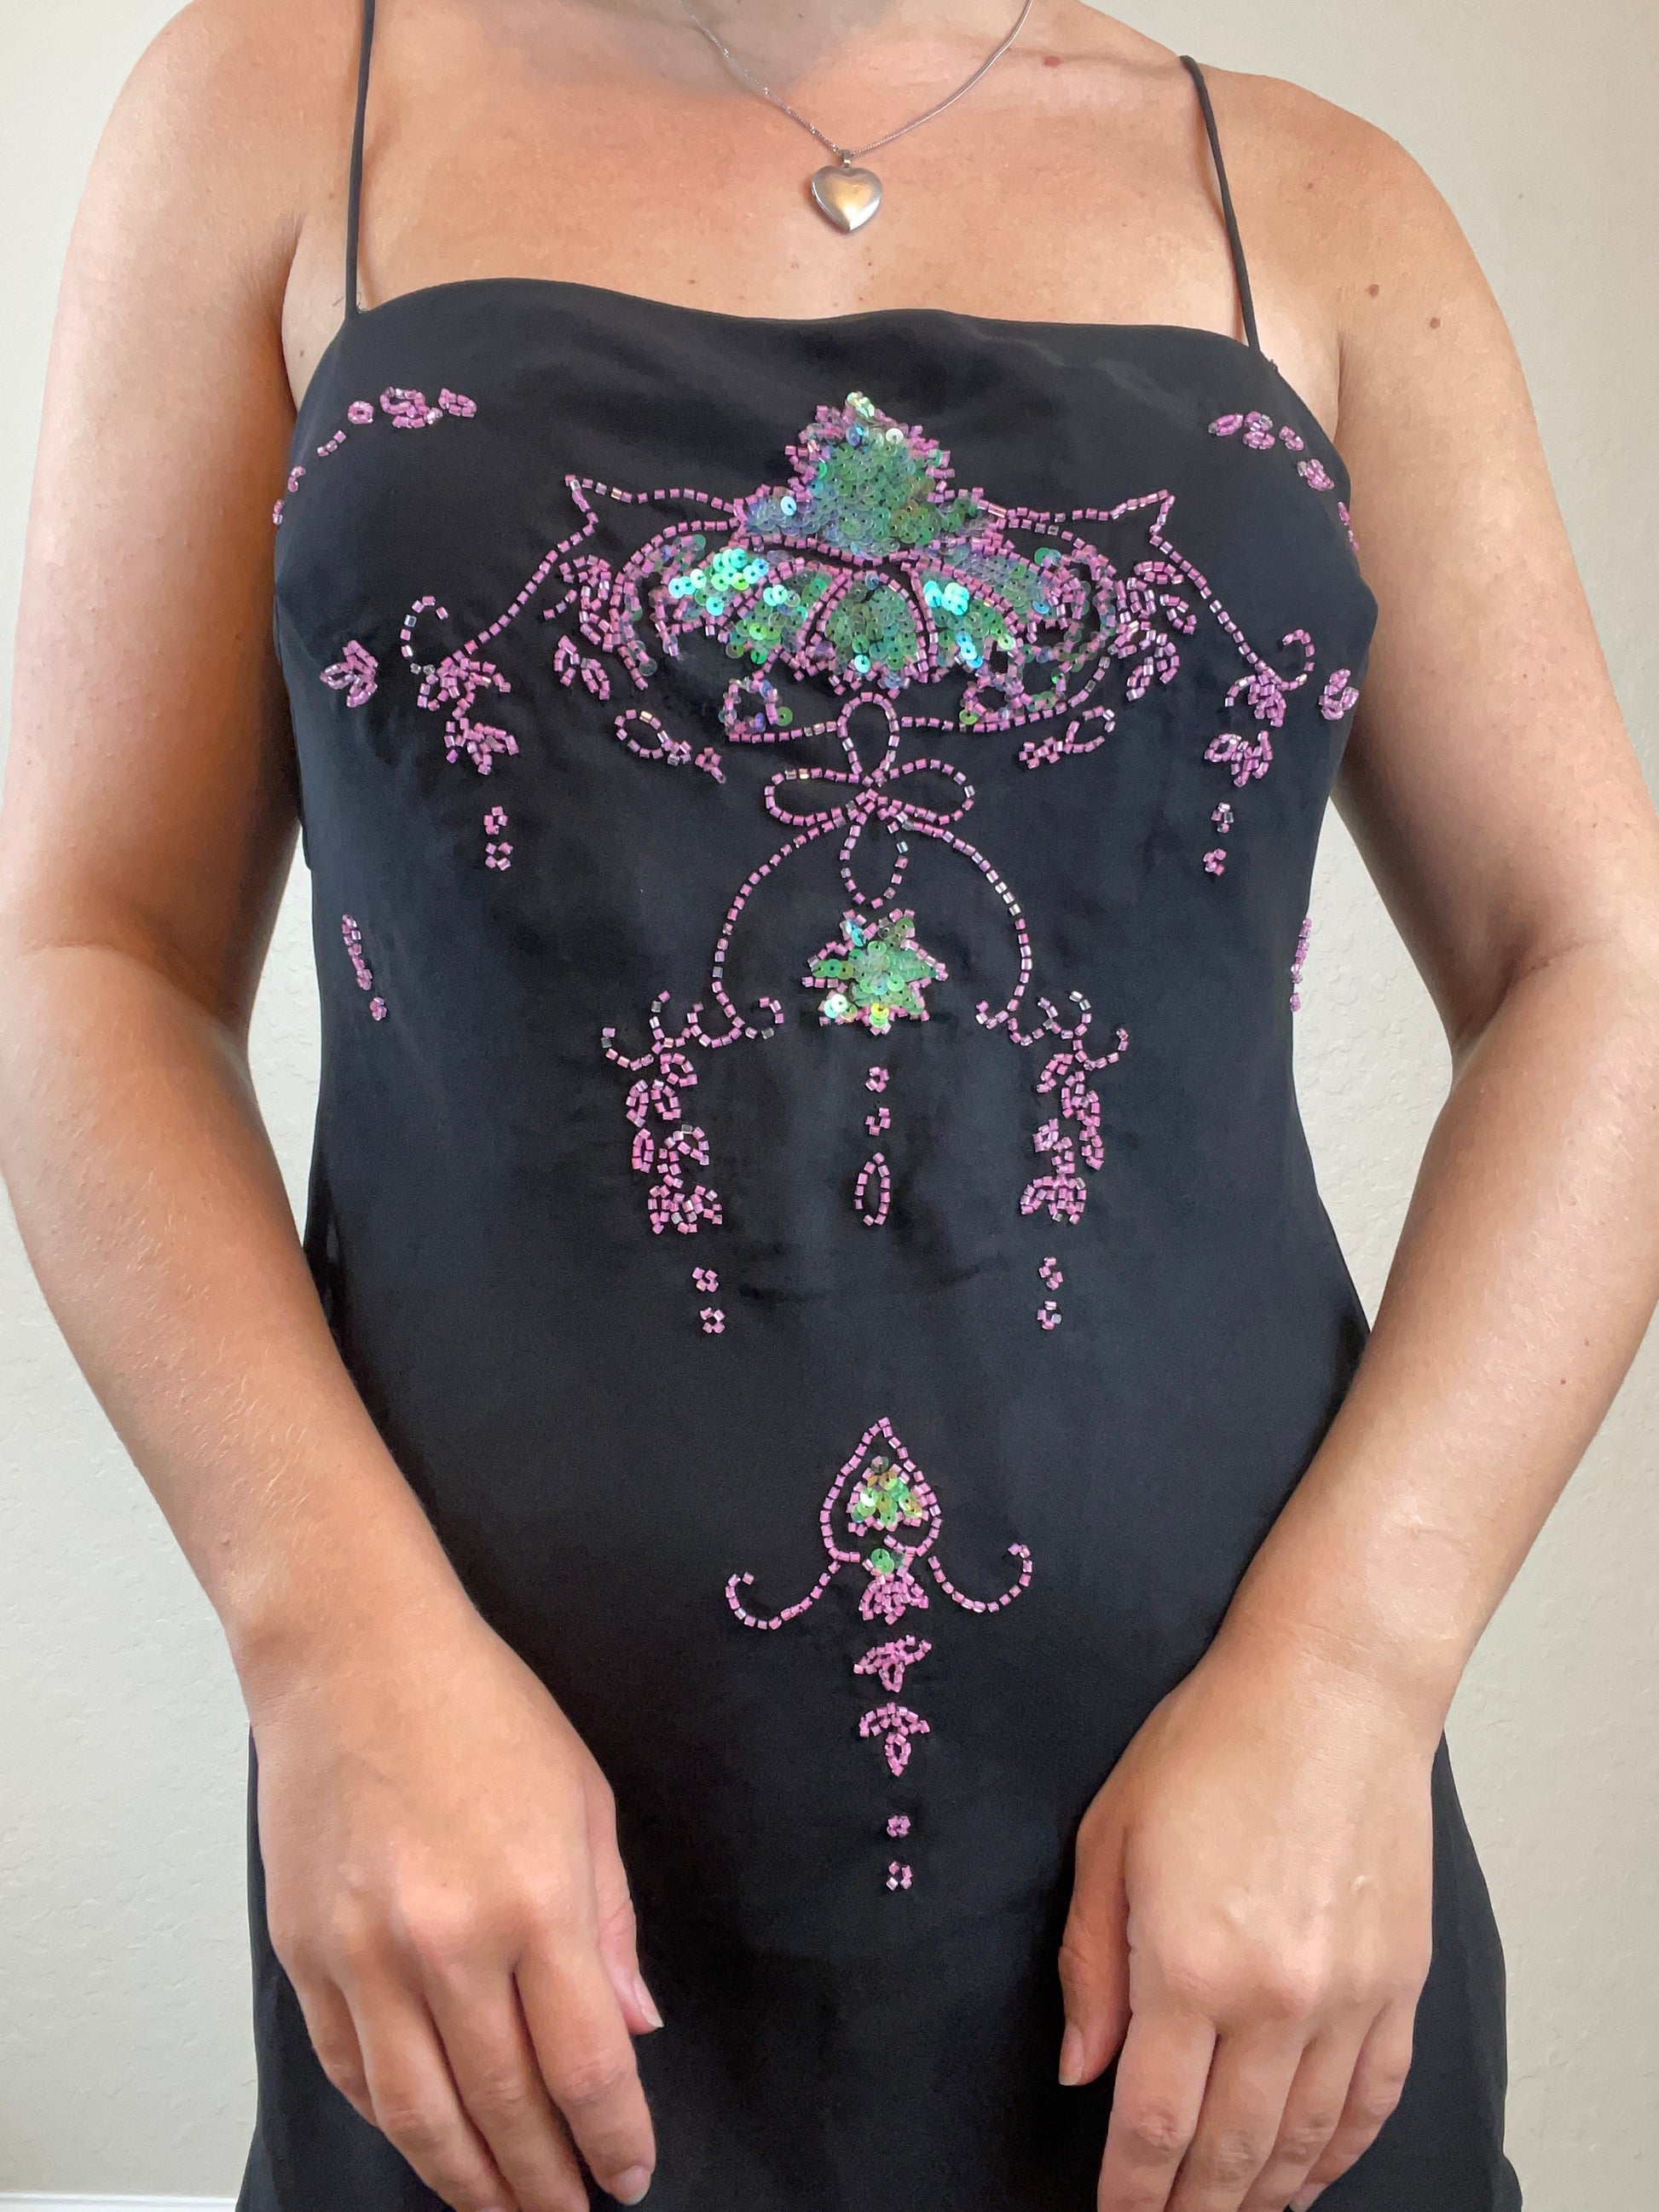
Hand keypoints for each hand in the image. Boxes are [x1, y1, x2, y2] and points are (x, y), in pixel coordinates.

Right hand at [249, 1592, 660, 2211]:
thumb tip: (634, 2025)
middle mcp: (446, 1944)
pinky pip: (351, 2070)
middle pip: (505, 2110)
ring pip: (419, 2117)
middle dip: (544, 2181)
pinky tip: (426, 2136)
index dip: (614, 2140)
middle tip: (567, 2209)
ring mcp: (364, 1956)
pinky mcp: (305, 1954)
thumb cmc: (475, 1706)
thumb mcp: (584, 1798)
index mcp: (534, 1901)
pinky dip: (391, 2120)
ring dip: (467, 2181)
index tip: (628, 2175)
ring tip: (502, 2206)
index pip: (587, 2068)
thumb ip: (610, 1924)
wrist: (353, 1653)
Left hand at [1057, 1629, 1437, 2211]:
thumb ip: (1090, 1963)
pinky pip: (1373, 2100)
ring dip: (1263, 2195)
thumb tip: (1081, 2065)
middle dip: (1193, 2209)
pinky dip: (1341, 2154)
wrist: (1332, 1688)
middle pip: (1230, 2152)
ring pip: (1306, 2143)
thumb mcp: (1110, 1835)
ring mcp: (1349, 1995)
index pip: (1153, 2123)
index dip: (1131, 2192)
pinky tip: (1310, 2174)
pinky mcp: (1399, 1981)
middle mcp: (1276, 1996)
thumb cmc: (1215, 1740)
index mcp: (1190, 1963)